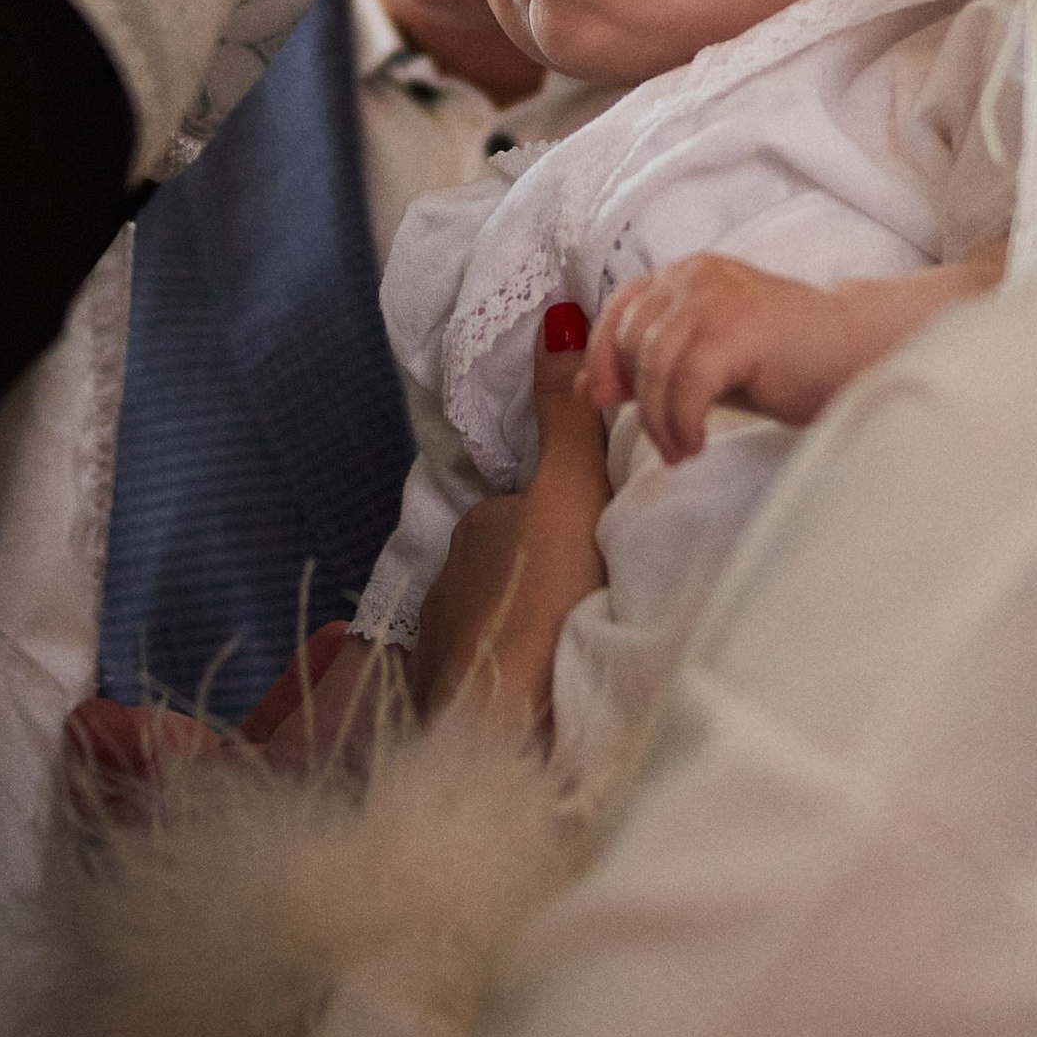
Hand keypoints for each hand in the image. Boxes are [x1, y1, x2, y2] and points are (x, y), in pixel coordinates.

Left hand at [413, 305, 610, 729]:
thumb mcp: (570, 494)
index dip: (558, 518)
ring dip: (525, 626)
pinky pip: (486, 673)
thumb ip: (570, 416)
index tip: (594, 540)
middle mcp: (448, 579)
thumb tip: (558, 312)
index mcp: (478, 528)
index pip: (522, 509)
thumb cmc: (542, 599)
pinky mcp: (446, 702)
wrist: (502, 725)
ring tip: (572, 646)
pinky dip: (511, 675)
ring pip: (496, 620)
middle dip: (541, 574)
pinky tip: (543, 692)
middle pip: (508, 564)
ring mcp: (442, 644)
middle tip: (593, 593)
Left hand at [579, 247, 1013, 460]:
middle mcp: (696, 274)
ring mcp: (720, 295)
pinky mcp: (742, 324)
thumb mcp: (706, 361)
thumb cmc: (784, 361)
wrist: (860, 355)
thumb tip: (585, 387)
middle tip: (666, 441)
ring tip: (683, 449)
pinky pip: (687, 379)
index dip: (604, 358)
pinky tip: (698, 443)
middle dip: (638, 398)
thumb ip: (651, 367)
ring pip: (656, 362)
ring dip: (661, 418)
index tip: (606, 402)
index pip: (620, 310)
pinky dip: (682, 420)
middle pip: (633, 339)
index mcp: (685, 275)